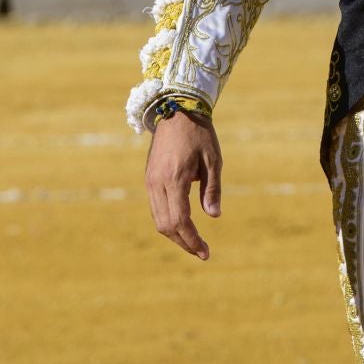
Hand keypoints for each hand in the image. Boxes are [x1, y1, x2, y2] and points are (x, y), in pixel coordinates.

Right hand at [145, 110, 221, 259]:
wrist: (176, 110)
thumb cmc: (199, 134)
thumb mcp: (213, 160)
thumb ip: (212, 189)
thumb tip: (213, 216)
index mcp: (174, 178)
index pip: (180, 221)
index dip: (192, 240)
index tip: (205, 252)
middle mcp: (157, 183)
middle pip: (166, 225)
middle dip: (184, 242)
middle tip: (202, 251)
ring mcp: (150, 181)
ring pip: (158, 219)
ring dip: (175, 234)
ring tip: (193, 242)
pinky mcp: (149, 178)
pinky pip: (156, 208)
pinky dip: (168, 221)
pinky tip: (182, 225)